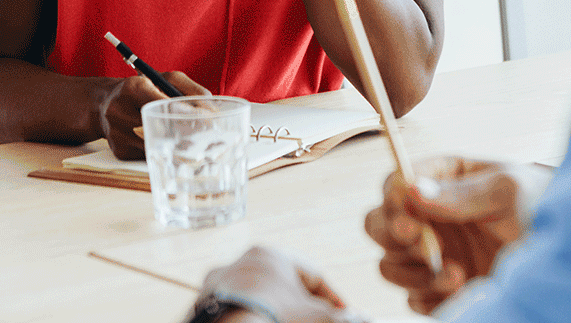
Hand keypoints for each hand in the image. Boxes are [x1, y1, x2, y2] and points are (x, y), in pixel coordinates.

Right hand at [98, 72, 209, 159]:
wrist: (104, 104)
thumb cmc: (144, 90)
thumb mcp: (166, 80)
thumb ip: (191, 90)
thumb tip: (212, 110)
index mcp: (132, 87)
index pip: (161, 101)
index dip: (186, 112)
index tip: (207, 121)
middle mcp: (119, 109)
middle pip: (159, 126)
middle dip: (184, 133)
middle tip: (205, 138)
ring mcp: (117, 132)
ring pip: (156, 144)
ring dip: (175, 146)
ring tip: (192, 144)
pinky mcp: (119, 150)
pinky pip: (148, 155)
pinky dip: (162, 152)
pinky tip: (168, 147)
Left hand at [195, 246, 362, 322]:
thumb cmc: (275, 318)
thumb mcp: (316, 317)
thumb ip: (342, 318)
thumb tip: (366, 320)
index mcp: (271, 255)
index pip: (312, 275)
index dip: (331, 299)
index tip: (342, 316)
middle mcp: (241, 262)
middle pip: (283, 287)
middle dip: (301, 307)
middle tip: (311, 321)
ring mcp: (219, 283)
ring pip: (256, 298)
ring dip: (274, 312)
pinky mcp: (203, 304)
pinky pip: (233, 309)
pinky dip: (248, 316)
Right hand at [365, 157, 525, 314]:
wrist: (569, 251)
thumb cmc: (540, 204)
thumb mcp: (507, 189)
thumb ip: (460, 193)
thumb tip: (413, 191)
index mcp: (440, 180)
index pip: (394, 185)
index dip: (392, 201)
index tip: (409, 219)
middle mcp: (428, 216)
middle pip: (377, 225)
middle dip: (392, 236)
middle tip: (421, 243)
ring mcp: (433, 253)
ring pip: (390, 267)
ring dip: (413, 274)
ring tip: (456, 274)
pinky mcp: (442, 288)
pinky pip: (414, 300)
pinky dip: (429, 299)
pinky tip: (462, 291)